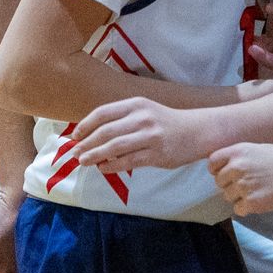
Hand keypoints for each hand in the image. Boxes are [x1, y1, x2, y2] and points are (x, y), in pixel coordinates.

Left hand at [72, 98, 211, 172]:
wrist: (198, 131)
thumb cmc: (166, 122)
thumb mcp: (145, 111)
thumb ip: (122, 119)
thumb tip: (91, 135)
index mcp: (136, 104)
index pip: (103, 113)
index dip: (85, 125)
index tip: (75, 135)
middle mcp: (142, 118)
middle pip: (106, 131)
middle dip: (86, 143)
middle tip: (75, 153)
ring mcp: (150, 136)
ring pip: (114, 147)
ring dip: (95, 155)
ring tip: (84, 161)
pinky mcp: (157, 154)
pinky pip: (128, 161)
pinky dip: (112, 166)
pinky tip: (103, 168)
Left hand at [210, 141, 272, 214]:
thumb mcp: (261, 149)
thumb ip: (242, 156)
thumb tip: (228, 166)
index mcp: (238, 151)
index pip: (213, 163)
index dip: (218, 170)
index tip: (227, 174)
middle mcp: (237, 167)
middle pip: (219, 182)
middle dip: (231, 185)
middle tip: (249, 185)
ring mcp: (243, 185)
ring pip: (228, 197)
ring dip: (240, 197)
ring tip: (259, 192)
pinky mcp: (251, 202)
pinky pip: (238, 209)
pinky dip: (248, 208)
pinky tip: (262, 200)